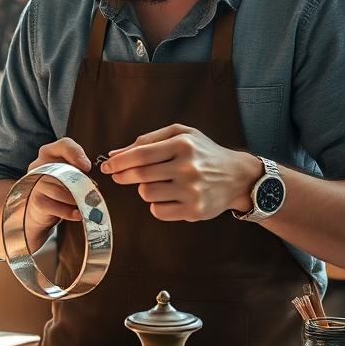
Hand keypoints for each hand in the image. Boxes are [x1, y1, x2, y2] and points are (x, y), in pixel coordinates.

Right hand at [23, 138, 93, 251]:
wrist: (39, 206)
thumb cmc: (57, 184)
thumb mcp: (68, 170)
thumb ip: (79, 168)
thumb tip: (94, 180)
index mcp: (49, 152)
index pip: (64, 145)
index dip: (77, 155)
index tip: (87, 167)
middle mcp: (39, 165)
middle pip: (64, 171)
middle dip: (81, 183)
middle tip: (93, 192)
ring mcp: (36, 183)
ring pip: (61, 191)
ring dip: (77, 199)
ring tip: (87, 204)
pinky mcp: (37, 200)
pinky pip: (57, 206)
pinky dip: (70, 212)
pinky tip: (78, 213)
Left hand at [100, 124, 261, 220]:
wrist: (238, 177)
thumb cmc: (203, 153)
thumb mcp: (180, 135)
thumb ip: (147, 140)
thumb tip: (115, 153)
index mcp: (182, 145)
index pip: (140, 154)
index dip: (118, 162)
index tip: (107, 166)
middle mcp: (188, 168)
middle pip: (140, 175)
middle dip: (123, 175)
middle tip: (118, 175)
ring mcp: (192, 191)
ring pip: (147, 194)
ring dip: (144, 189)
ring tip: (156, 183)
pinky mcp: (194, 211)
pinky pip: (158, 211)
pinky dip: (157, 204)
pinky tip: (168, 196)